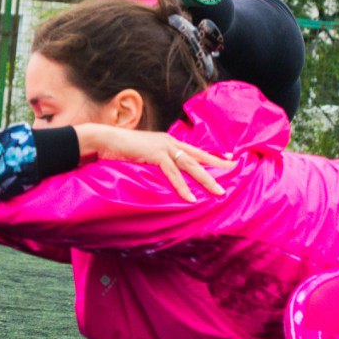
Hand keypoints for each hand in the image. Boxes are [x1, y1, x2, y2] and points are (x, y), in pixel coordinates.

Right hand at [73, 124, 229, 201]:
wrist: (103, 140)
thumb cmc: (119, 148)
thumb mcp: (142, 154)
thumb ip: (154, 160)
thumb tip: (161, 172)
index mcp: (167, 141)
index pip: (194, 149)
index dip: (212, 155)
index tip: (228, 159)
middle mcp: (168, 142)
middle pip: (198, 155)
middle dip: (218, 164)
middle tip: (235, 170)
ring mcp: (162, 147)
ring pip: (190, 164)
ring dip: (206, 179)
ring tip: (219, 192)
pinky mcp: (154, 154)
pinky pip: (172, 173)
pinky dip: (182, 186)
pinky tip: (191, 198)